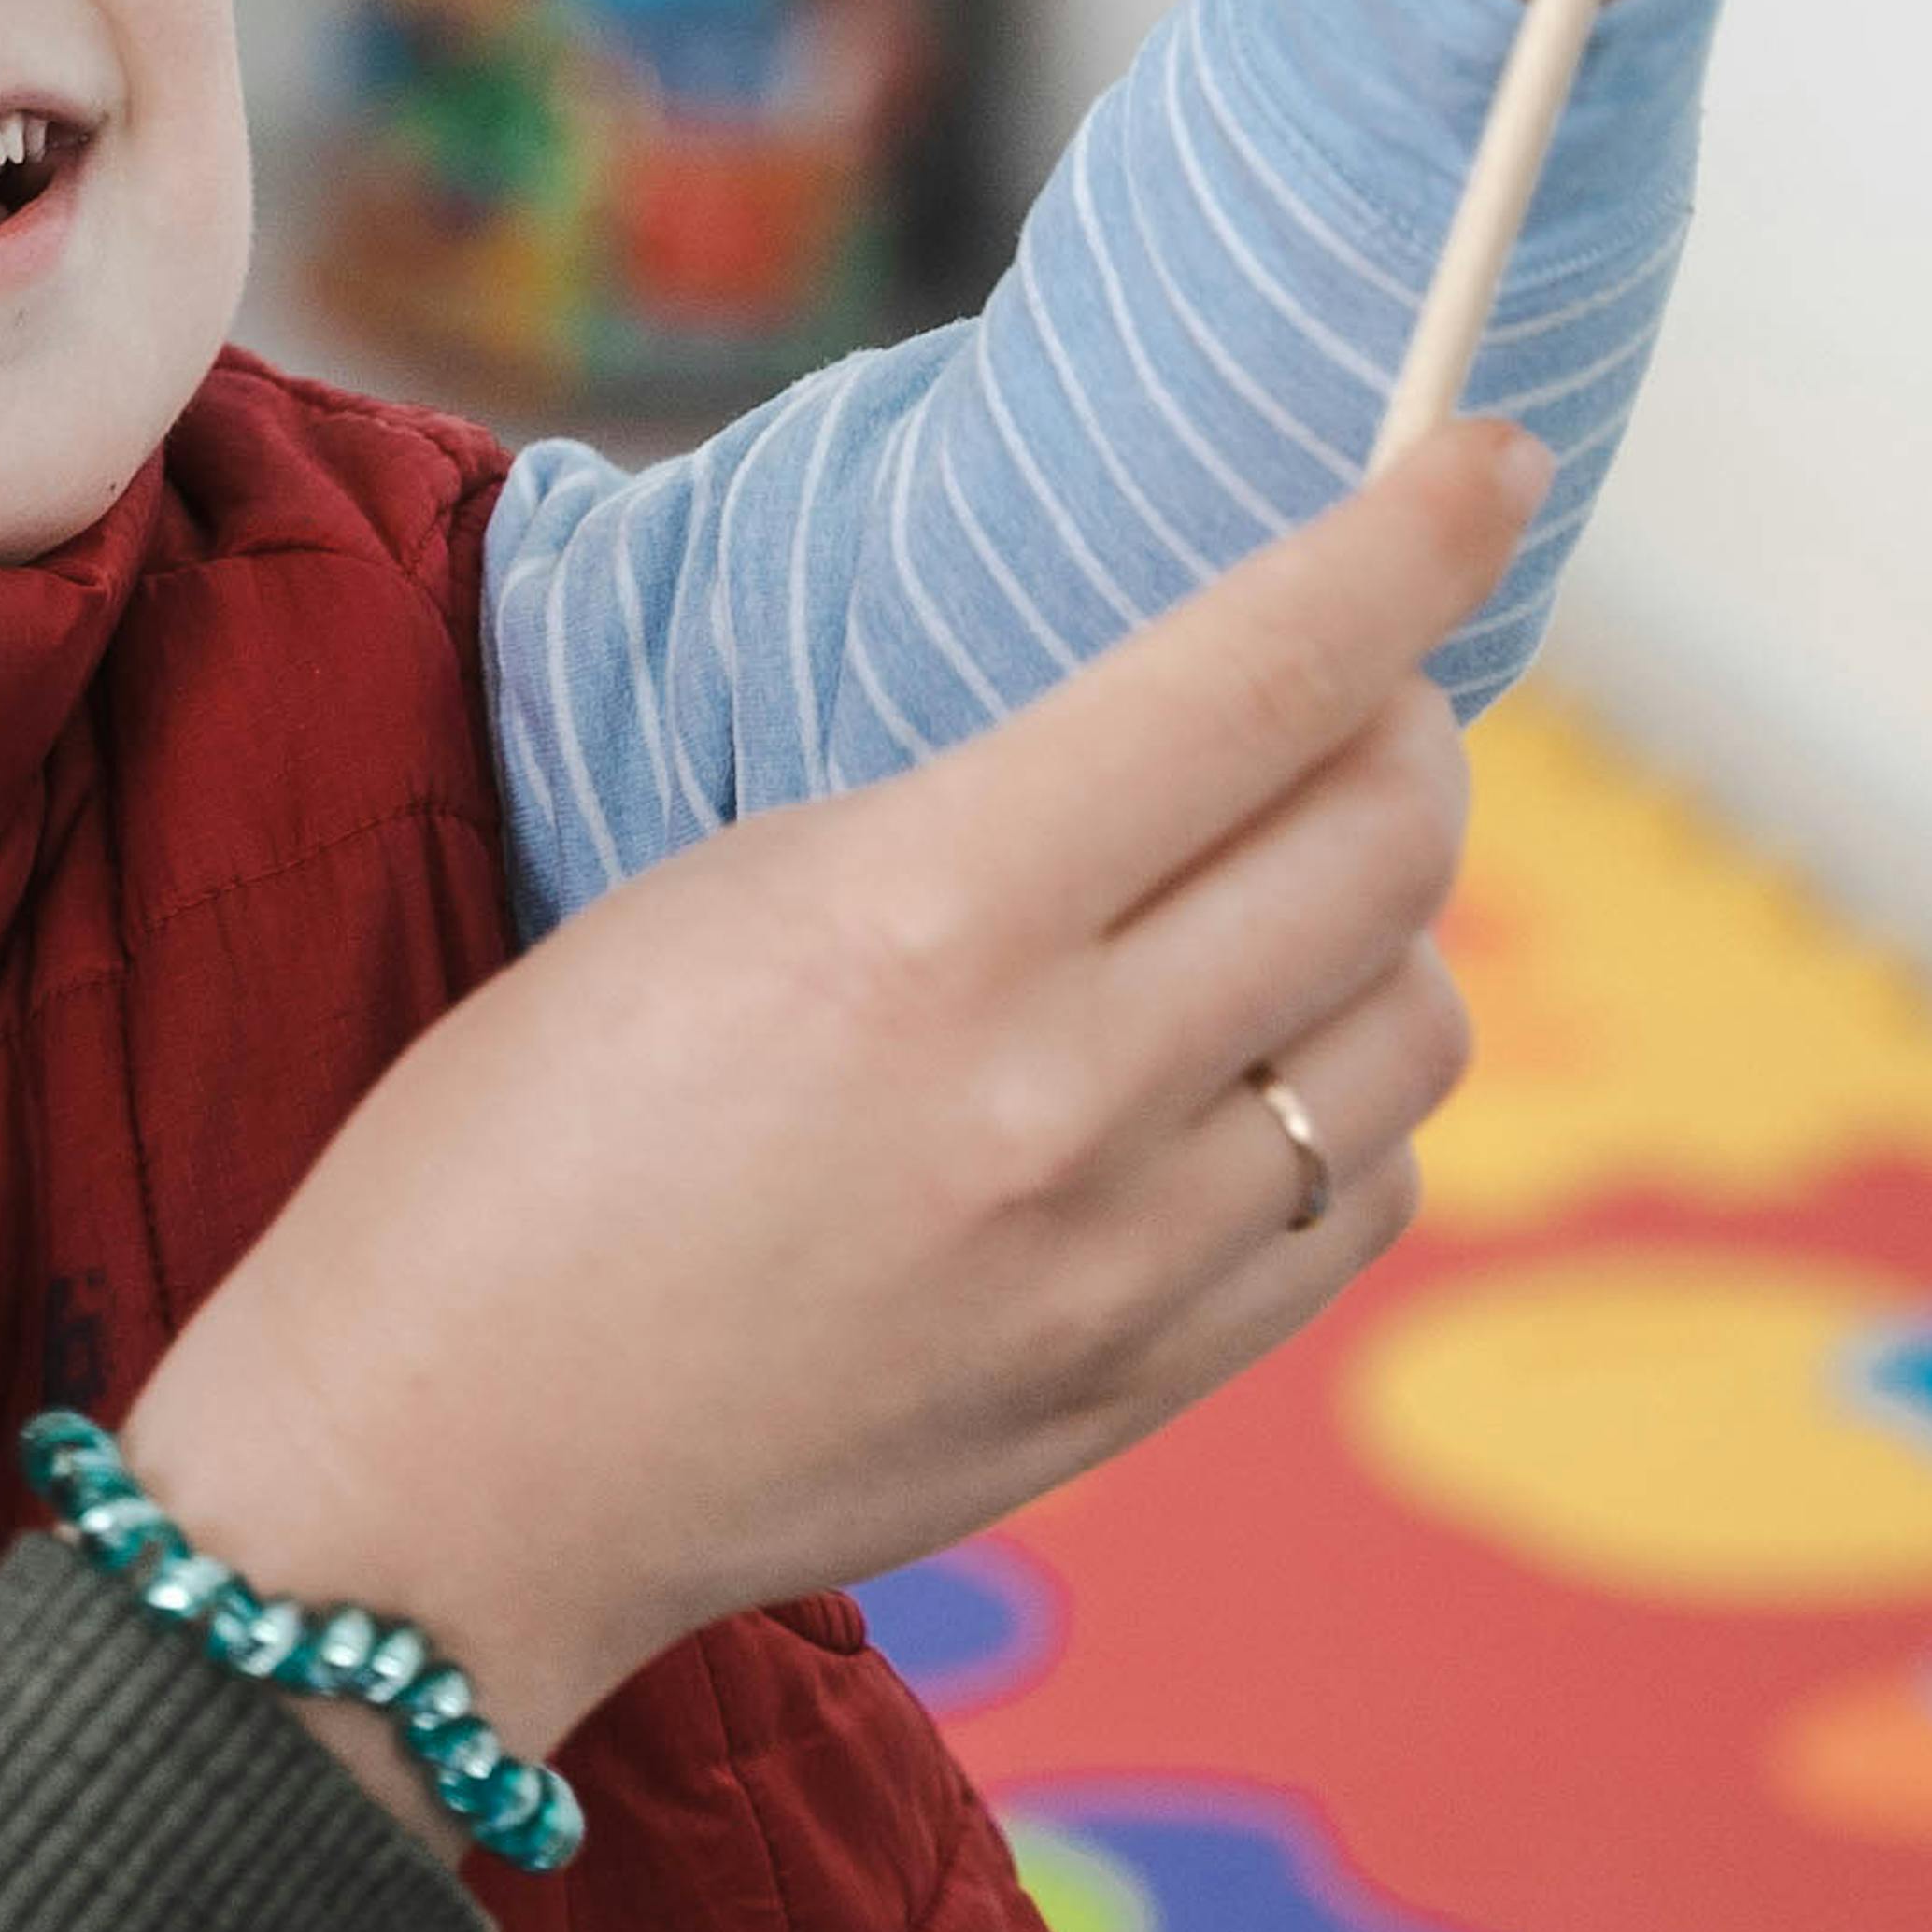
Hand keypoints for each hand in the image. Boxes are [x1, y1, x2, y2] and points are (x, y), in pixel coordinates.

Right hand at [113, 422, 1530, 1853]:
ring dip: (1377, 929)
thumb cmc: (520, 1145)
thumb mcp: (722, 897)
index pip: (1262, 677)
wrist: (443, 1471)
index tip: (1488, 460)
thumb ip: (983, 823)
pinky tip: (1229, 1081)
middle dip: (1398, 727)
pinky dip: (1336, 1106)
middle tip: (1328, 708)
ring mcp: (1118, 1262)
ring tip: (1260, 910)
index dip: (1411, 542)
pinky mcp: (1139, 1388)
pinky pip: (1356, 1197)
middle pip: (1391, 840)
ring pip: (1413, 1029)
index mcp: (919, 918)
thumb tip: (1214, 733)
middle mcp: (1056, 1091)